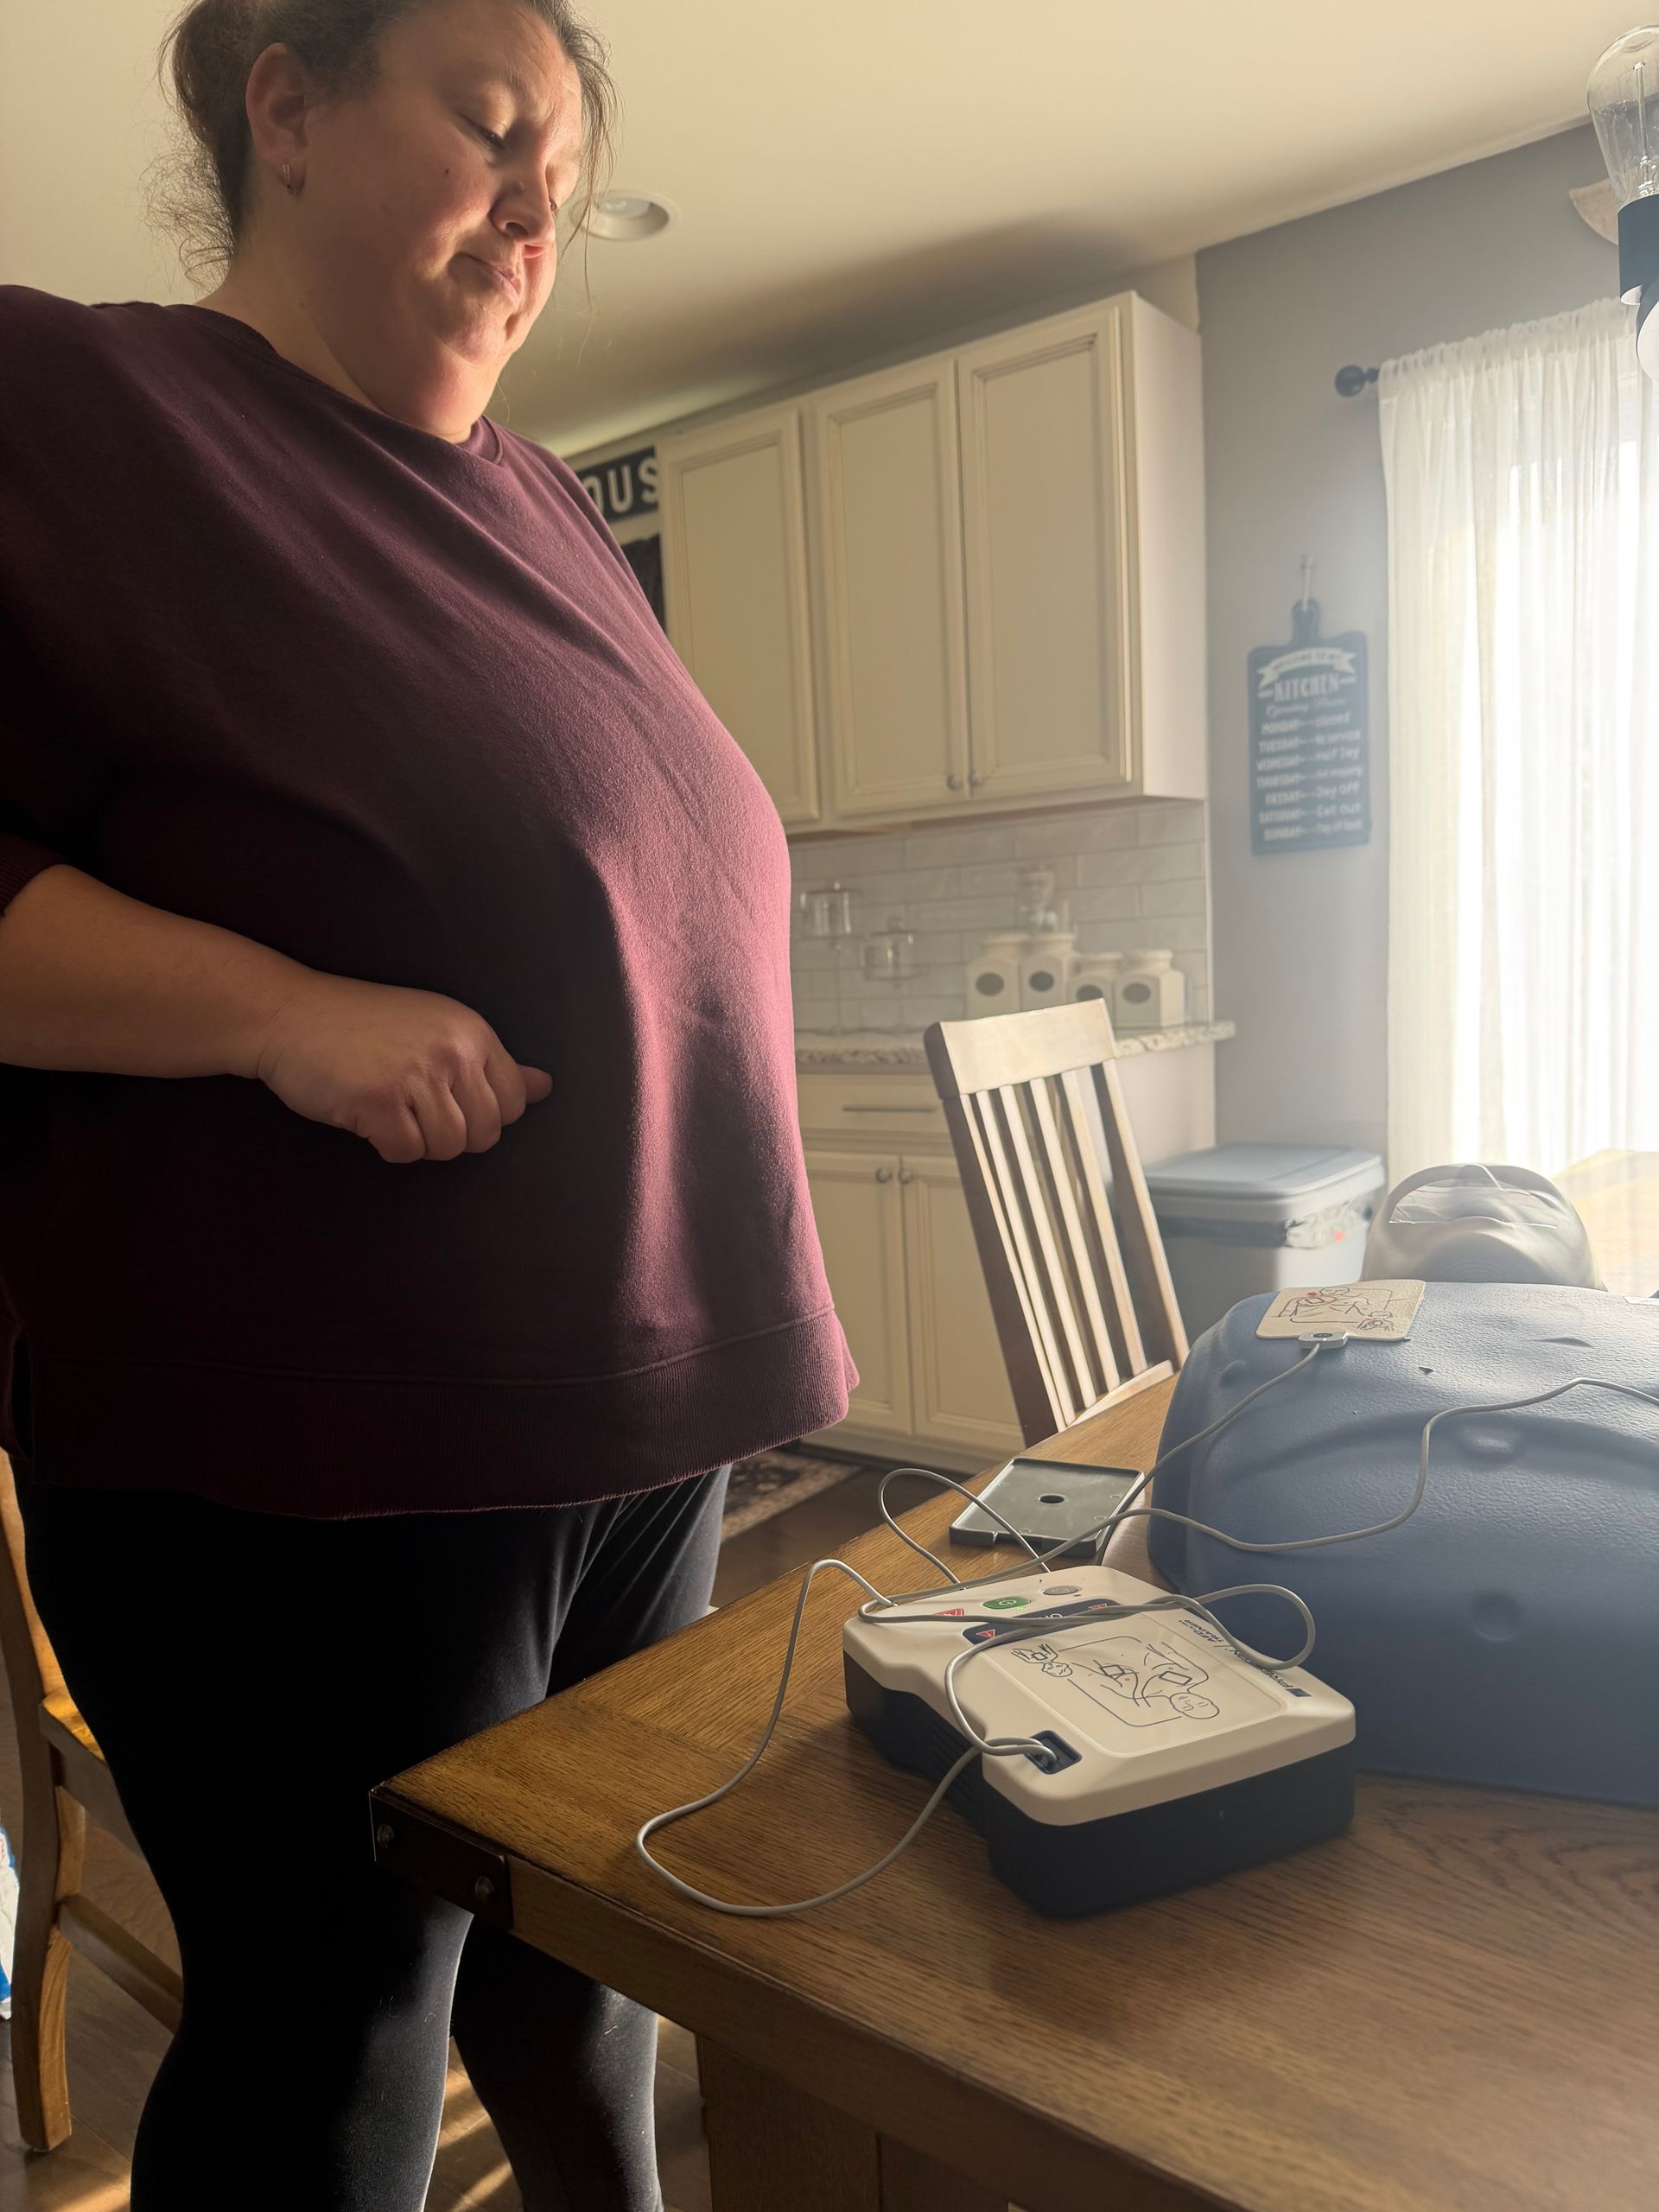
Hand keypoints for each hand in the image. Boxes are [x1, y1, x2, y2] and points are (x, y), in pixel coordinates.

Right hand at [251, 972, 551, 1163]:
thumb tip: (545, 1087)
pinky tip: (367, 1116)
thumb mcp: (436, 1027)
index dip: (484, 1116)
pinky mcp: (380, 1102)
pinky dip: (387, 1146)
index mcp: (472, 1032)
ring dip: (419, 1141)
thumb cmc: (363, 1025)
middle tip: (412, 1109)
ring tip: (390, 1110)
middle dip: (452, 1135)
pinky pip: (406, 1153)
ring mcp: (417, 1076)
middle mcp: (452, 1051)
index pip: (514, 1102)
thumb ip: (490, 1063)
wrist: (289, 1013)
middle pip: (486, 1133)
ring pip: (449, 1148)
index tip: (447, 1102)